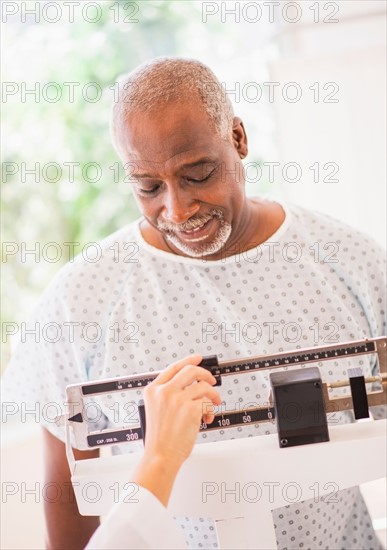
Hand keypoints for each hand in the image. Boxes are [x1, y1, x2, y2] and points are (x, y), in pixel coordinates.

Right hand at [131, 354, 221, 505]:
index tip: (197, 358)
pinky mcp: (190, 408)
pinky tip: (207, 418)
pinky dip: (211, 410)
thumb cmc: (160, 439)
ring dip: (213, 395)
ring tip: (213, 405)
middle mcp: (164, 391)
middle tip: (212, 381)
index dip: (188, 360)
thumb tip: (193, 386)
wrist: (160, 456)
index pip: (173, 367)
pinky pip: (208, 402)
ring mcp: (177, 398)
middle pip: (191, 370)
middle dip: (206, 374)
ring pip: (203, 386)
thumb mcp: (156, 410)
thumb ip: (169, 395)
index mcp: (153, 390)